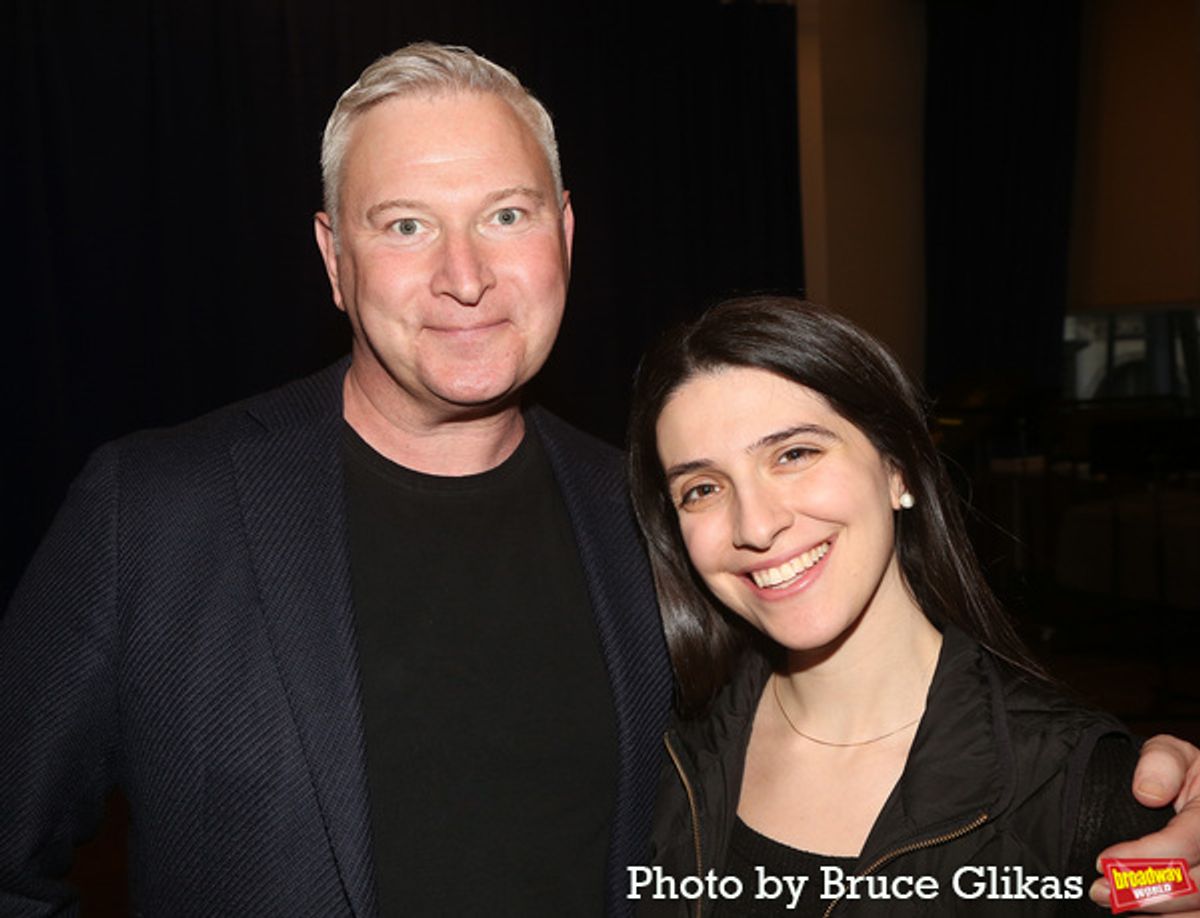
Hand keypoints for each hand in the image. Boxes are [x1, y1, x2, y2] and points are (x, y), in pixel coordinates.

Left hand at [1089, 735, 1199, 912]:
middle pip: (1196, 887)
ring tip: (1113, 905)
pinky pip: (1199, 917)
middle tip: (1099, 891)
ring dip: (1156, 915)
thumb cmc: (1178, 774)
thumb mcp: (1171, 753)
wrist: (1191, 793)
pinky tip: (1139, 915)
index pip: (1187, 843)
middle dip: (1144, 894)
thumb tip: (1146, 793)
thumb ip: (1161, 762)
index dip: (1144, 857)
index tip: (1102, 861)